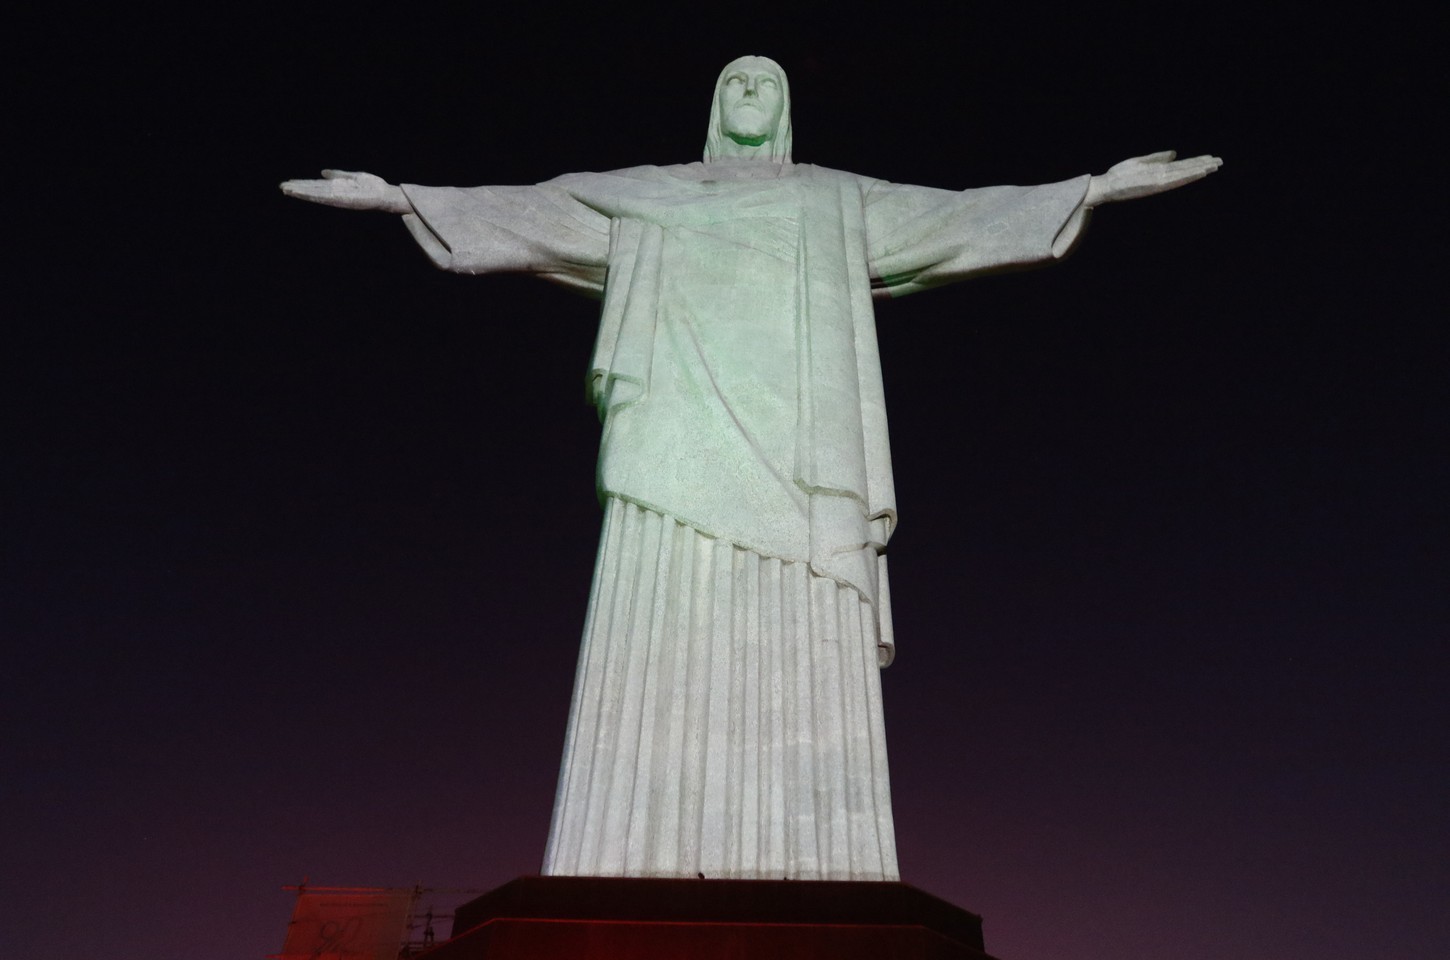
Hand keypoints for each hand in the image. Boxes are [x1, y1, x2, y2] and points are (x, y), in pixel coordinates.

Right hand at [279, 170, 409, 212]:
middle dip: (298, 189)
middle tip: (282, 187)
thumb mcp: (353, 177)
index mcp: (337, 188)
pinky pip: (326, 197)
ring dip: (302, 192)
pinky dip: (315, 196)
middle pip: (313, 190)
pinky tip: (306, 194)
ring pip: (316, 194)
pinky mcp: (343, 200)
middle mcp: (335, 193)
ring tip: (288, 191)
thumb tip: (322, 173)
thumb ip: (338, 175)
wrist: (385, 195)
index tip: (288, 183)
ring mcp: (338, 197)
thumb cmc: (372, 186)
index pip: (316, 186)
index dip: (302, 184)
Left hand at [1084, 151, 1221, 206]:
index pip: (1182, 166)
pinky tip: (1198, 172)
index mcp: (1158, 172)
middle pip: (1186, 170)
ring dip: (1199, 169)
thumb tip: (1174, 154)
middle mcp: (1161, 177)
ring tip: (1214, 165)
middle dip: (1203, 165)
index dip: (1196, 162)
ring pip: (1184, 174)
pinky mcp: (1154, 185)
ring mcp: (1159, 181)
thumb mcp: (1139, 163)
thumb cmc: (1119, 176)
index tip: (1211, 158)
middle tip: (1220, 161)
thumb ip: (1157, 159)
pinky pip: (1175, 180)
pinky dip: (1187, 176)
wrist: (1105, 186)